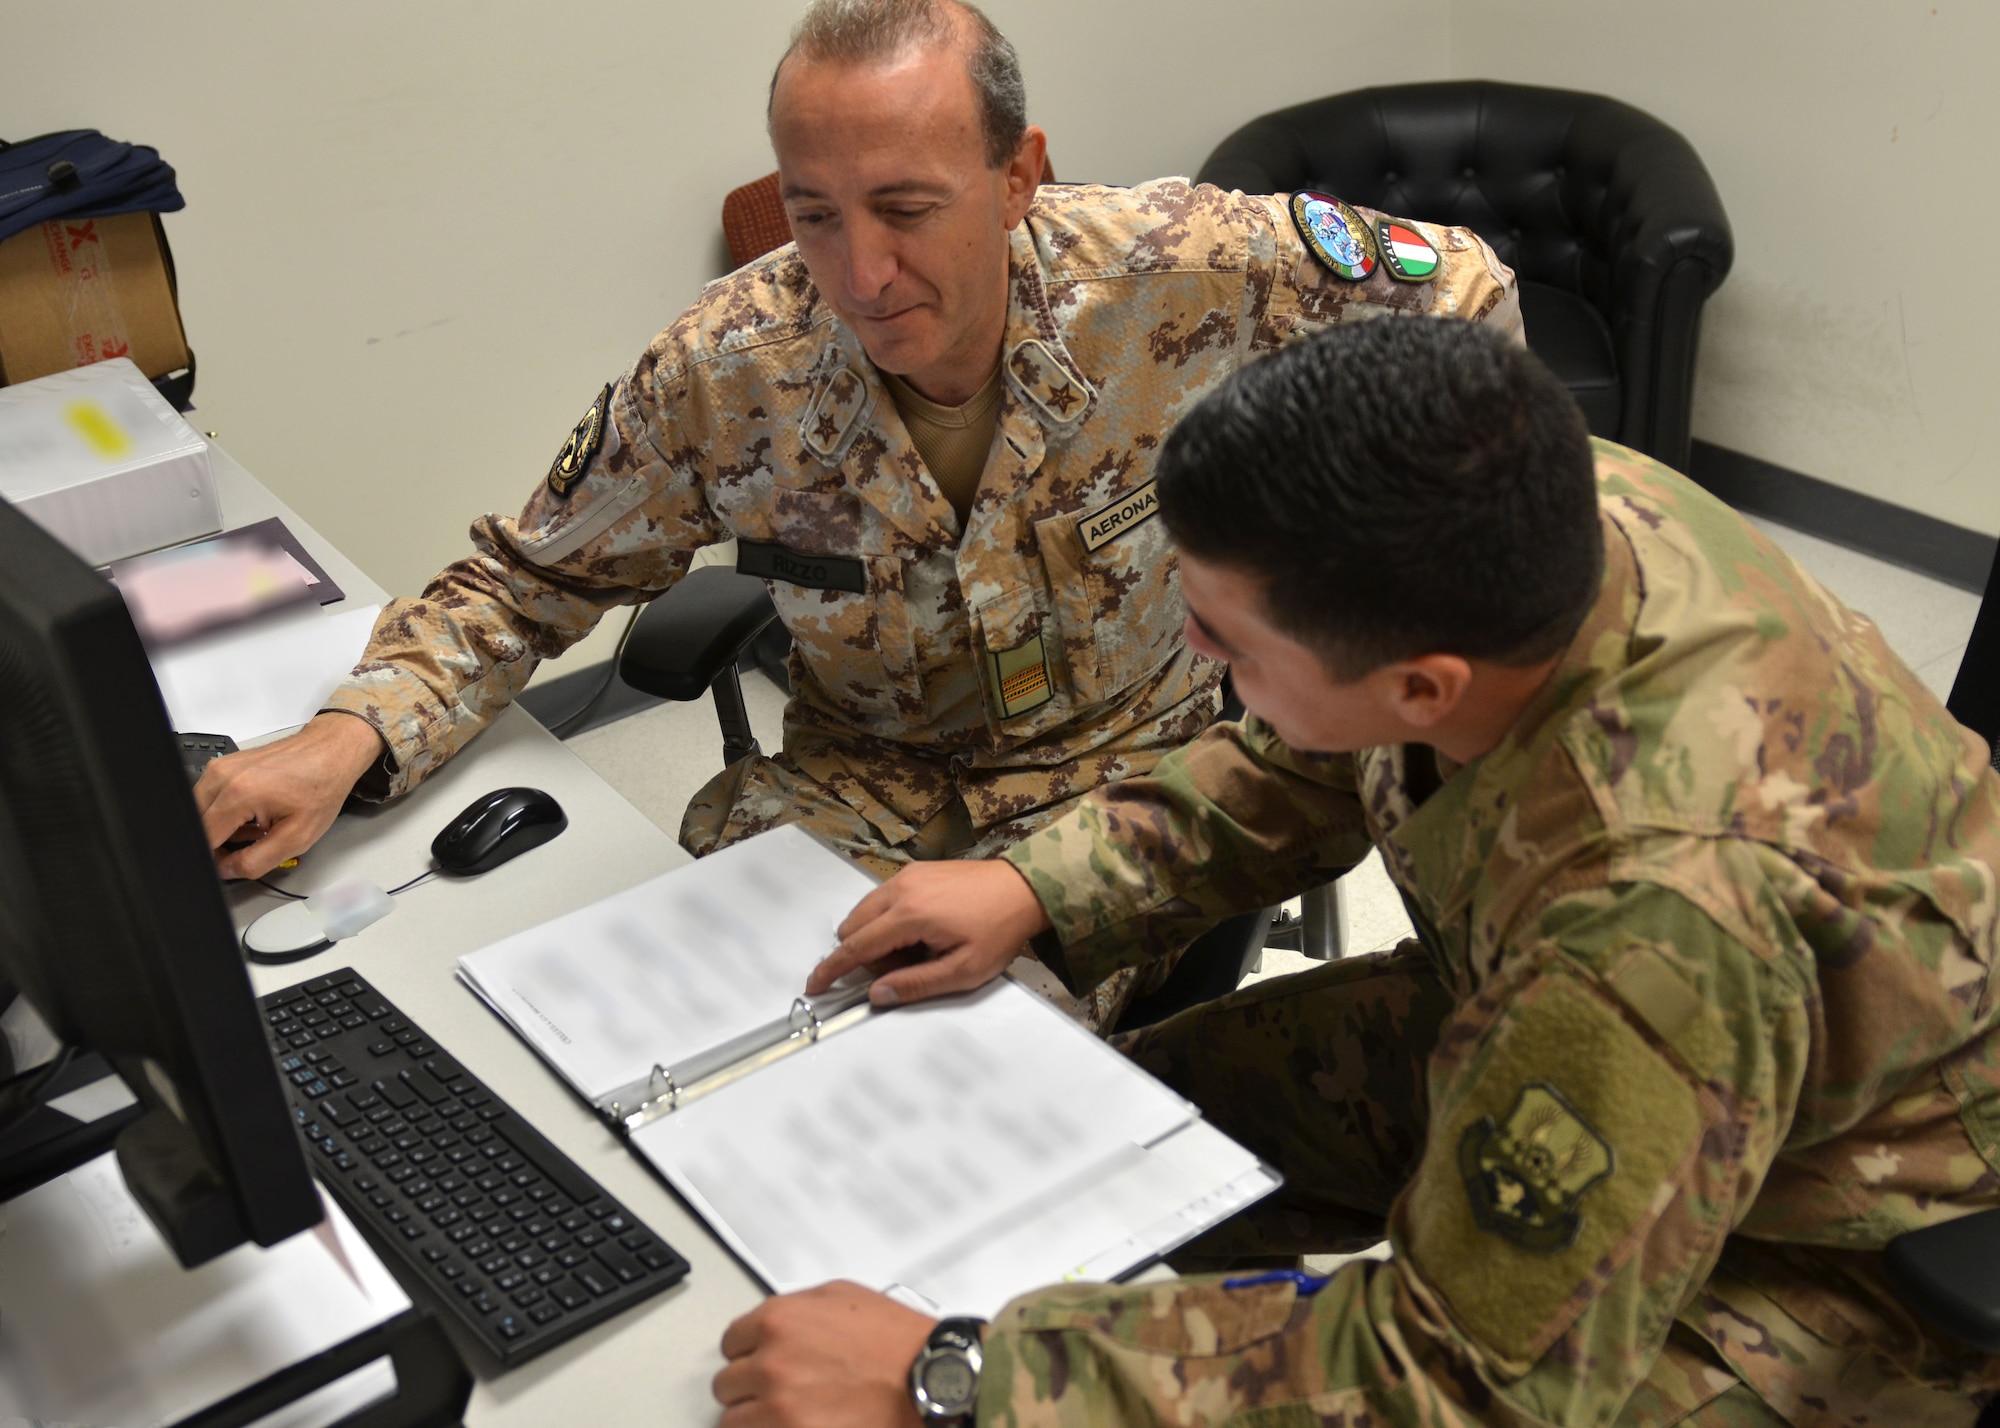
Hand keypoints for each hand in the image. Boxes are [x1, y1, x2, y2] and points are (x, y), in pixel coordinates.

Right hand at [193, 712, 385, 879]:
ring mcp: (221, 766)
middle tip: (252, 842)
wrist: (330, 753)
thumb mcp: (297, 837)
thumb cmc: (321, 786)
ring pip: (201, 812)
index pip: (204, 839)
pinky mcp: (223, 765)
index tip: (233, 863)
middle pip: (197, 825)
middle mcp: (223, 775)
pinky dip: (226, 812)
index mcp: (238, 793)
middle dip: (219, 843)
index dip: (215, 859)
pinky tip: (252, 813)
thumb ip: (256, 861)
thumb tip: (226, 870)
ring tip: (257, 826)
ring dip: (223, 827)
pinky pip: (210, 797)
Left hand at [714, 1281, 931, 1427]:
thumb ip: (797, 1308)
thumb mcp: (842, 1297)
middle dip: (750, 1386)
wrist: (931, 1379)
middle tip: (780, 1389)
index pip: (730, 1341)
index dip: (749, 1351)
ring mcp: (779, 1408)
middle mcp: (771, 1364)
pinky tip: (794, 1424)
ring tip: (787, 1413)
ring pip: (732, 1420)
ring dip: (755, 1418)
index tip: (759, 1359)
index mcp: (778, 1321)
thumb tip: (773, 1324)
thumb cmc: (896, 1341)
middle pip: (727, 1383)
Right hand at [808, 860, 1050, 1008]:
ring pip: (865, 911)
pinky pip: (882, 899)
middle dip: (865, 956)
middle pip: (852, 927)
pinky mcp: (915, 871)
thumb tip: (877, 995)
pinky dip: (888, 920)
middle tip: (903, 969)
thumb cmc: (999, 930)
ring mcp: (907, 876)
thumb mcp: (963, 970)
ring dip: (876, 938)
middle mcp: (900, 889)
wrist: (1023, 889)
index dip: (831, 970)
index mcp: (909, 915)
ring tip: (917, 951)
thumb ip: (915, 985)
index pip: (856, 947)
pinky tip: (921, 931)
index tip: (815, 986)